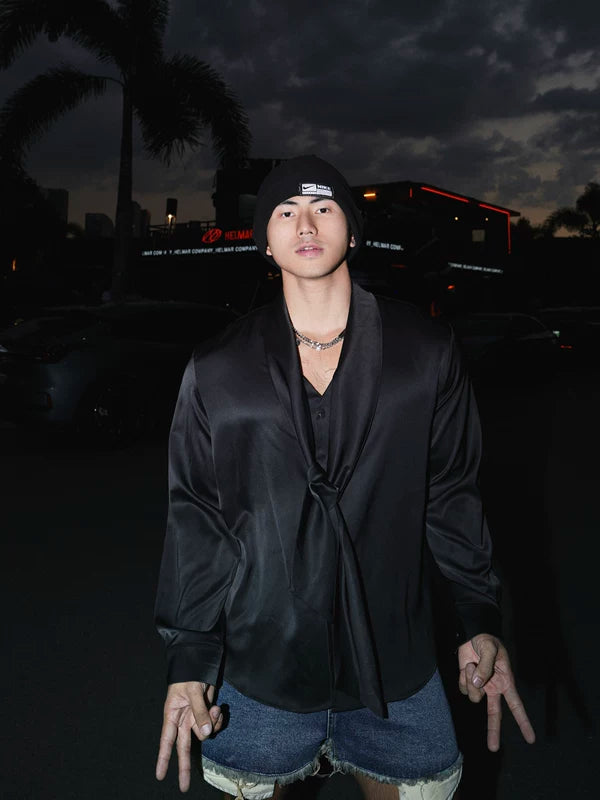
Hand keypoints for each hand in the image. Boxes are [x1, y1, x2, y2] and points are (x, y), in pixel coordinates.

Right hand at [156, 681, 223, 791]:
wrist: (200, 661)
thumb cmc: (190, 673)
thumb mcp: (192, 691)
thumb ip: (199, 712)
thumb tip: (205, 734)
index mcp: (172, 714)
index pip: (167, 740)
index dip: (163, 758)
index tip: (160, 775)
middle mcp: (182, 719)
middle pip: (183, 747)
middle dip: (184, 766)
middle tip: (183, 787)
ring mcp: (195, 717)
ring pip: (203, 734)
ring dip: (212, 725)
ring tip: (216, 709)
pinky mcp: (206, 713)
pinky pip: (213, 725)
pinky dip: (217, 720)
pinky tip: (218, 709)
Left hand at [458, 633, 535, 751]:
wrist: (472, 634)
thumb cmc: (487, 641)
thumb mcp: (490, 650)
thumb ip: (485, 667)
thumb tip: (478, 684)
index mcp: (505, 682)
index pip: (516, 706)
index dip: (523, 722)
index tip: (530, 739)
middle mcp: (493, 688)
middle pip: (495, 714)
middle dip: (493, 732)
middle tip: (493, 748)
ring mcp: (479, 687)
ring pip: (473, 697)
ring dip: (470, 680)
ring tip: (473, 664)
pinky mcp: (467, 682)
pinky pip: (463, 688)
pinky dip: (462, 677)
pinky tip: (467, 665)